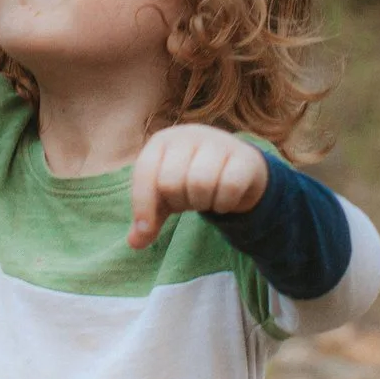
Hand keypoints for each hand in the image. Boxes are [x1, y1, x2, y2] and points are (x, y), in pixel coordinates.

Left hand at [128, 124, 268, 248]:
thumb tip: (134, 243)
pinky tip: (225, 200)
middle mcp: (188, 135)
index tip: (146, 231)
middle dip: (179, 201)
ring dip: (202, 202)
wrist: (236, 168)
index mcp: (162, 141)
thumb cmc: (192, 179)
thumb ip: (149, 219)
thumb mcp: (166, 198)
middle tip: (189, 200)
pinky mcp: (244, 155)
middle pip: (171, 181)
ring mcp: (218, 142)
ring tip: (206, 198)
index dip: (142, 205)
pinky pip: (230, 186)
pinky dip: (224, 203)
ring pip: (200, 183)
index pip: (144, 171)